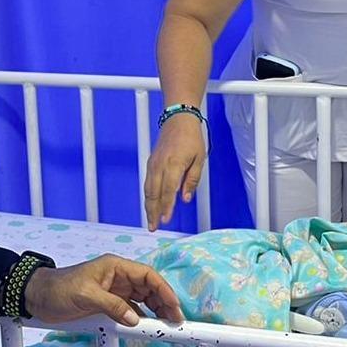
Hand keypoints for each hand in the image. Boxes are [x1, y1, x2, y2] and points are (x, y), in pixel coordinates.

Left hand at [23, 254, 183, 326]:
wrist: (37, 296)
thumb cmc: (57, 287)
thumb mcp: (86, 295)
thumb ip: (112, 306)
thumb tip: (134, 318)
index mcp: (114, 266)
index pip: (147, 275)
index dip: (164, 289)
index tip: (174, 305)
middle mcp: (117, 277)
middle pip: (149, 288)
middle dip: (164, 302)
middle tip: (175, 319)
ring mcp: (114, 292)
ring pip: (143, 300)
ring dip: (155, 311)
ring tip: (166, 325)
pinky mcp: (108, 305)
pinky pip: (131, 311)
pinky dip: (141, 319)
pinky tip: (147, 327)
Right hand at [143, 114, 205, 230]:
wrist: (178, 119)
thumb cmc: (191, 138)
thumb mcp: (199, 159)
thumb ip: (192, 180)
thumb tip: (186, 199)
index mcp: (173, 165)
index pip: (168, 191)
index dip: (166, 207)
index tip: (165, 220)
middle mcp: (160, 166)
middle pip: (154, 194)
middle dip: (153, 212)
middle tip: (153, 227)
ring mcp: (153, 164)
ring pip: (148, 189)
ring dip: (148, 206)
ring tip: (150, 220)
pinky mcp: (151, 162)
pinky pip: (147, 182)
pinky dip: (147, 195)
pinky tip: (150, 203)